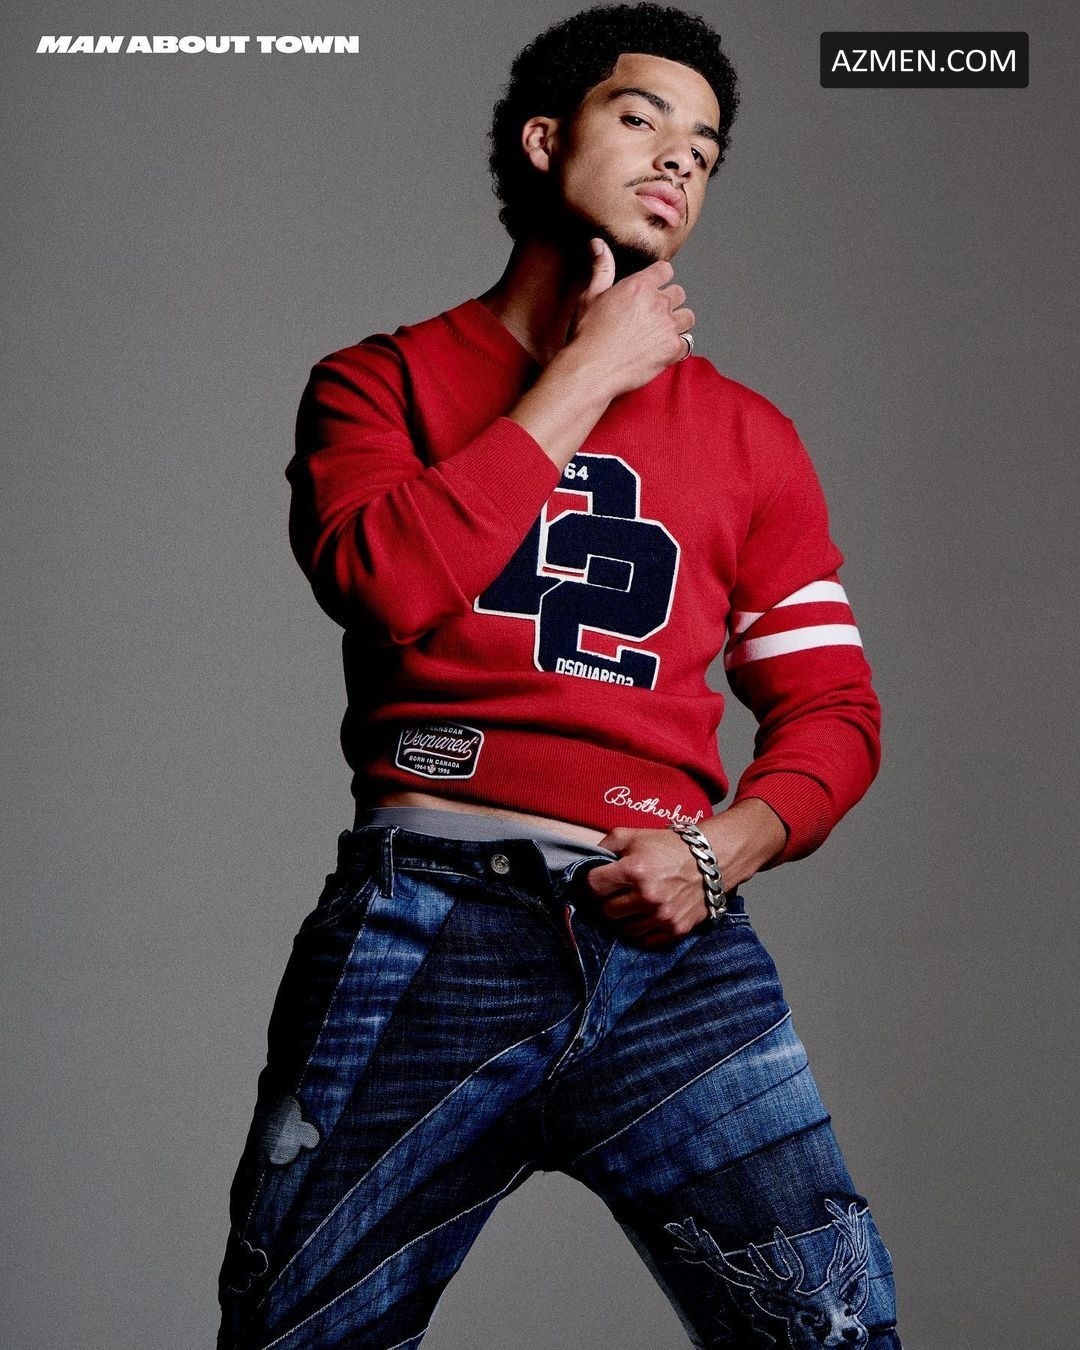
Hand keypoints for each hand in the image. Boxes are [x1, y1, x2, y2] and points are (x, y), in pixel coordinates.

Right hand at [562, 238, 694, 399]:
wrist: (591, 368)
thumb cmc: (588, 335)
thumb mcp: (590, 296)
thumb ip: (602, 268)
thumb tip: (598, 243)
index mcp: (639, 285)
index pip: (665, 271)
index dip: (660, 279)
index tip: (654, 288)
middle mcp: (658, 303)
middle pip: (679, 294)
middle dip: (669, 302)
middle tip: (653, 316)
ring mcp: (667, 326)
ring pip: (687, 317)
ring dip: (678, 323)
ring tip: (661, 332)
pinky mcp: (672, 349)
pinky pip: (687, 343)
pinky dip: (678, 347)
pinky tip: (663, 350)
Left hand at [584, 802, 786, 948]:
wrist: (714, 859)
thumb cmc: (671, 845)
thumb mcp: (635, 834)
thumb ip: (606, 844)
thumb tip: (588, 859)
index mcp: (634, 870)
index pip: (593, 886)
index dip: (596, 881)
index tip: (604, 878)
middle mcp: (647, 896)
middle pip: (607, 910)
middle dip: (610, 900)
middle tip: (620, 891)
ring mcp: (662, 916)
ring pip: (624, 929)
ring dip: (626, 917)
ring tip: (635, 903)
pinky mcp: (675, 930)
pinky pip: (646, 940)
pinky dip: (644, 930)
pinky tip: (648, 915)